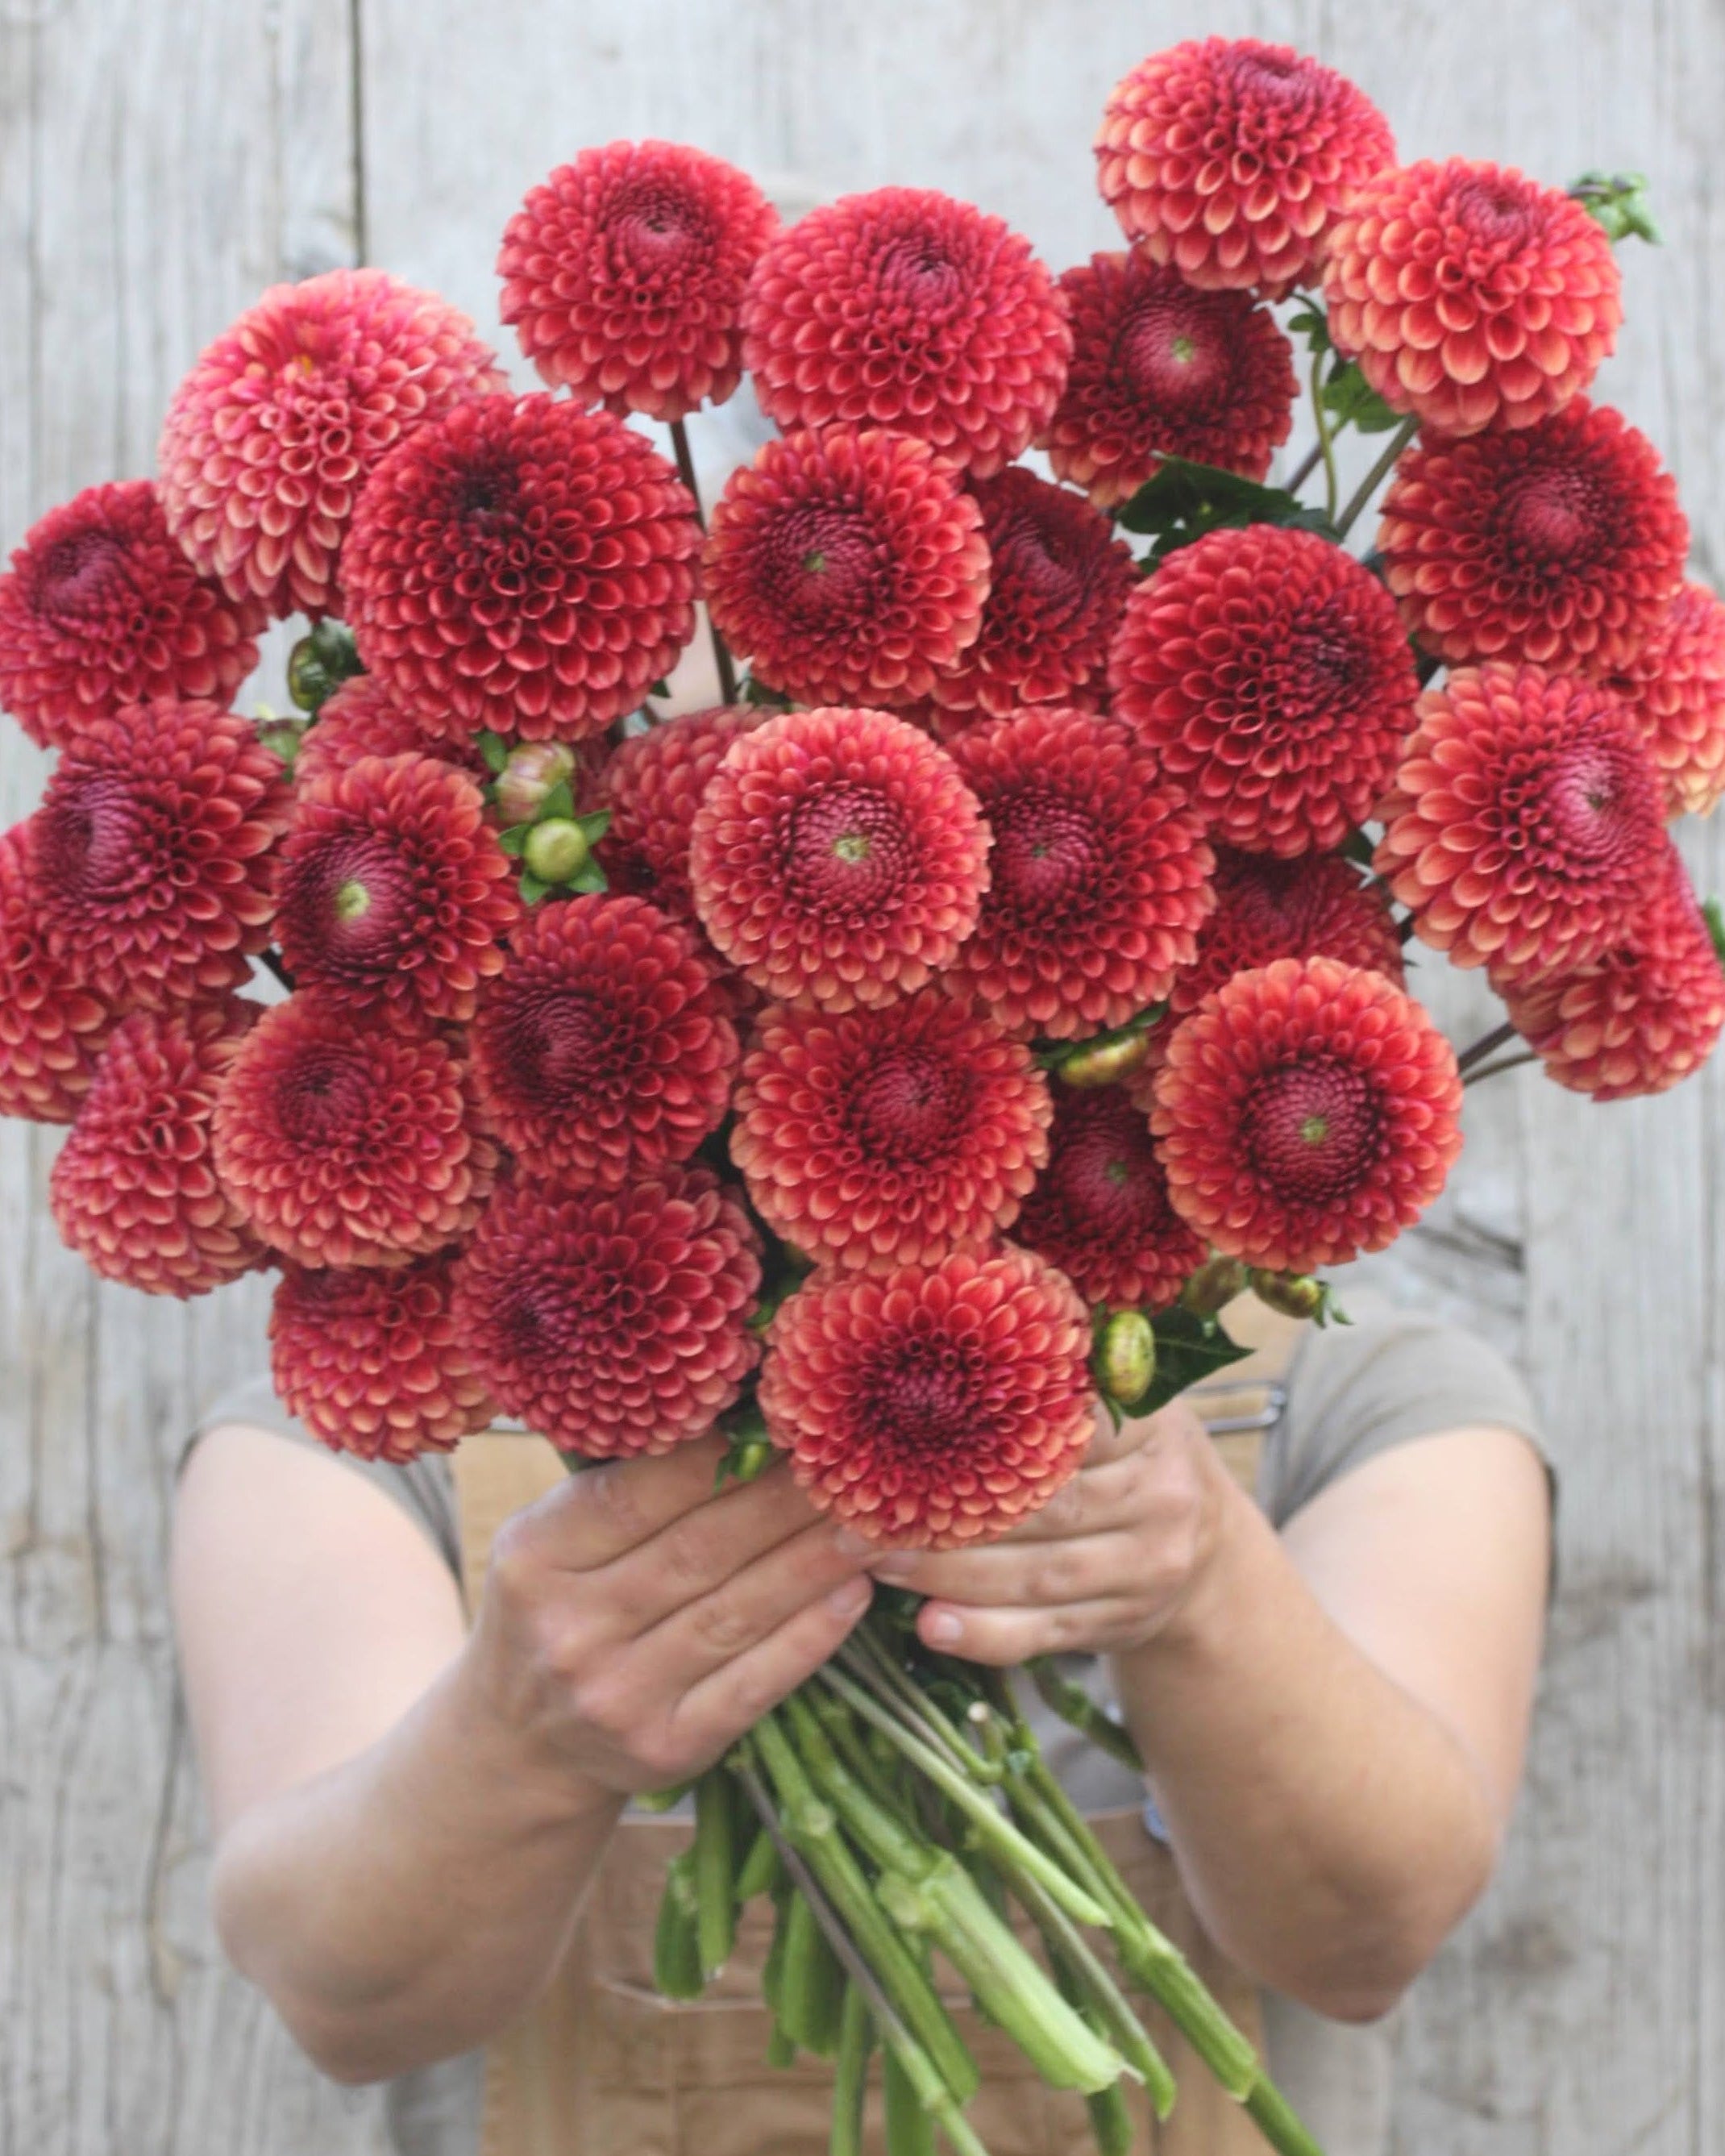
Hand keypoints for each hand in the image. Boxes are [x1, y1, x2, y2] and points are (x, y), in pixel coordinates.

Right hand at [460, 1436, 875, 1797]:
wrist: (523, 1745)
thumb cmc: (555, 1610)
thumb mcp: (552, 1544)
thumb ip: (624, 1489)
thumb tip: (742, 1419)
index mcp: (533, 1559)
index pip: (633, 1496)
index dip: (715, 1458)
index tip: (782, 1421)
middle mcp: (570, 1630)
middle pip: (698, 1551)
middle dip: (785, 1501)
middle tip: (851, 1461)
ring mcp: (619, 1696)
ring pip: (737, 1612)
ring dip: (815, 1561)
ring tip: (871, 1521)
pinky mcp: (668, 1747)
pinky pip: (756, 1681)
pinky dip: (811, 1634)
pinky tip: (855, 1593)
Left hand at [868, 1401, 1228, 1664]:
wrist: (1209, 1549)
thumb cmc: (1131, 1455)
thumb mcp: (1120, 1406)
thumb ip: (1060, 1379)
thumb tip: (950, 1328)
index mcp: (1154, 1426)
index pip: (1072, 1423)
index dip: (990, 1425)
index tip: (911, 1420)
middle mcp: (1162, 1496)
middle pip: (1047, 1508)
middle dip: (951, 1513)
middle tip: (868, 1510)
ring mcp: (1147, 1569)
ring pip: (1039, 1576)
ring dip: (952, 1576)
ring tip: (879, 1562)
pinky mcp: (1121, 1623)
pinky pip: (1047, 1633)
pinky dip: (987, 1636)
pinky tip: (932, 1628)